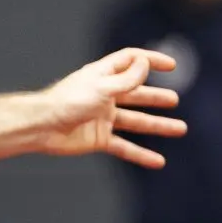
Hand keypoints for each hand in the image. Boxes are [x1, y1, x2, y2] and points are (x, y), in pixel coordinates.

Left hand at [40, 48, 186, 167]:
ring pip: (135, 122)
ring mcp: (101, 118)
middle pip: (135, 93)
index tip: (171, 65)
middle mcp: (104, 96)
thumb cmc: (67, 102)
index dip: (149, 61)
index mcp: (102, 76)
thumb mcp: (102, 87)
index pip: (130, 62)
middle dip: (154, 97)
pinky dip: (141, 154)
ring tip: (180, 129)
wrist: (41, 127)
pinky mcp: (98, 139)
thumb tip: (145, 63)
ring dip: (157, 125)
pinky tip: (158, 161)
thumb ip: (127, 78)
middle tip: (174, 100)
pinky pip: (124, 147)